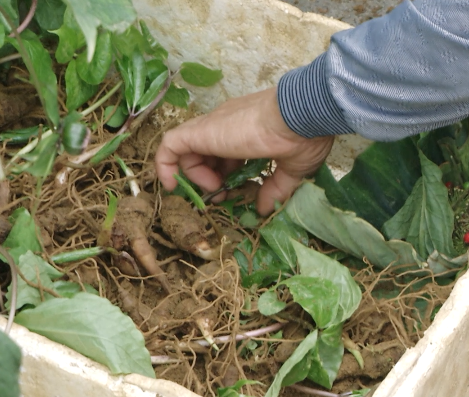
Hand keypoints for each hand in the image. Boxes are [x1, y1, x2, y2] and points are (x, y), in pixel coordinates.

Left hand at [155, 87, 333, 214]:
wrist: (300, 117)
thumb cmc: (302, 137)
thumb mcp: (292, 169)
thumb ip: (275, 188)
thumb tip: (265, 208)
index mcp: (246, 129)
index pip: (224, 151)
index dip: (223, 174)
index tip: (232, 191)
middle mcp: (225, 124)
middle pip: (203, 151)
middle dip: (208, 178)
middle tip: (221, 194)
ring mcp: (212, 126)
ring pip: (186, 149)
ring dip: (195, 176)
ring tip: (214, 190)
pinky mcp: (200, 132)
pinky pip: (170, 146)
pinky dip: (166, 164)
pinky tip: (172, 185)